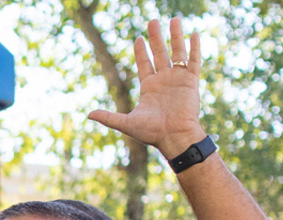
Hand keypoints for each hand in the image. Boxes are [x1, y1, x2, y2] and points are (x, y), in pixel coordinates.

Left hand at [88, 17, 206, 158]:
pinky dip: (194, 48)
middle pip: (159, 53)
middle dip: (156, 37)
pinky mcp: (191, 81)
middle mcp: (163, 80)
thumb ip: (109, 117)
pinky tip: (194, 34)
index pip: (144, 64)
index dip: (141, 51)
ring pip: (177, 52)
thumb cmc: (151, 132)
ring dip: (176, 36)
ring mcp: (178, 79)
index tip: (138, 38)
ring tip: (174, 19)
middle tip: (153, 21)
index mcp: (149, 88)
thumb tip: (89, 115)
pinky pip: (193, 61)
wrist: (174, 136)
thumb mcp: (126, 123)